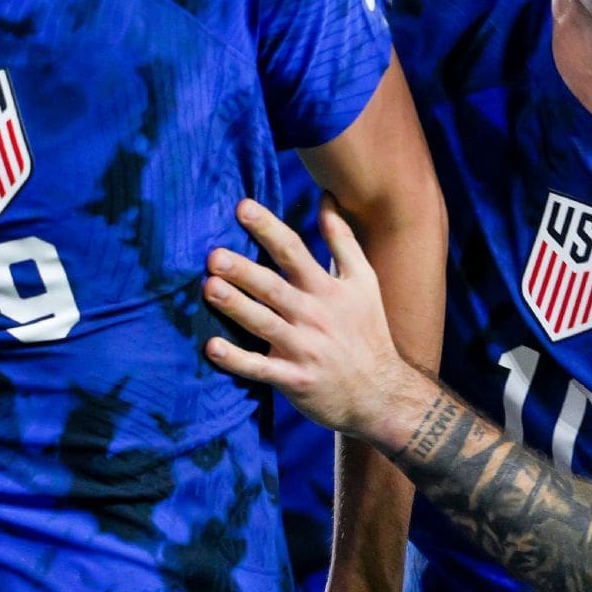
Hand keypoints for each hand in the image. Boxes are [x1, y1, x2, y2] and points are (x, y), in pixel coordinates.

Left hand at [203, 195, 409, 439]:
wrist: (382, 394)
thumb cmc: (367, 330)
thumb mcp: (363, 281)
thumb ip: (342, 238)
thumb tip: (326, 197)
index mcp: (326, 288)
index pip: (293, 250)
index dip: (267, 228)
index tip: (242, 207)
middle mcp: (313, 314)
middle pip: (273, 287)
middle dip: (243, 270)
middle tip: (214, 255)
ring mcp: (303, 348)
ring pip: (263, 324)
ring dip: (236, 306)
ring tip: (209, 287)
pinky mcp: (294, 379)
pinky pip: (260, 369)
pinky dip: (236, 360)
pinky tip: (211, 347)